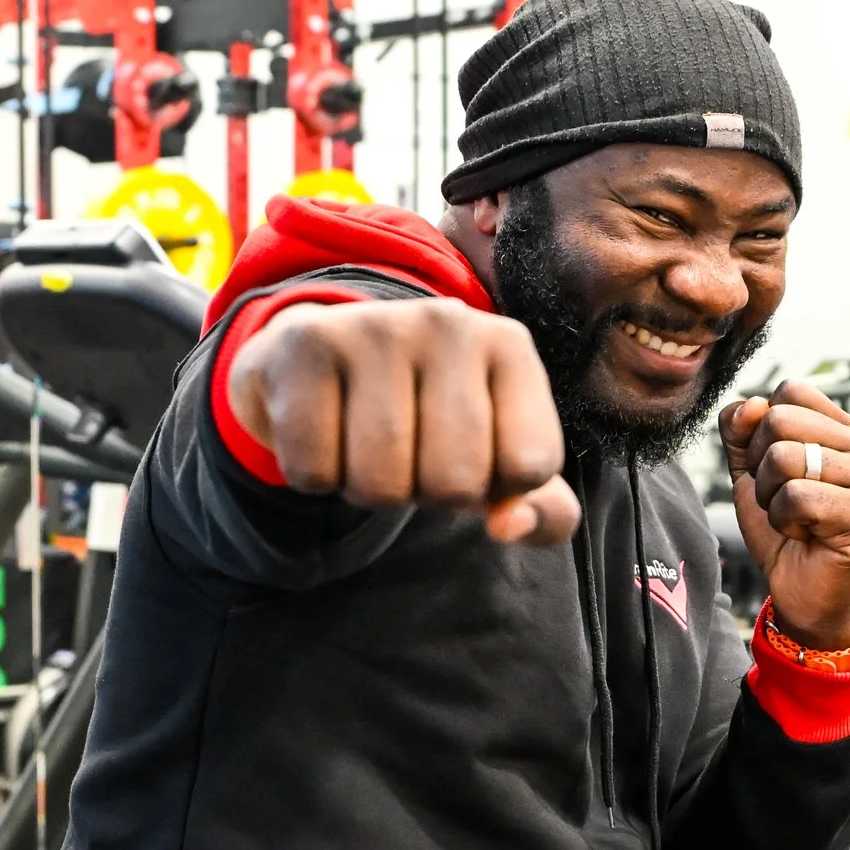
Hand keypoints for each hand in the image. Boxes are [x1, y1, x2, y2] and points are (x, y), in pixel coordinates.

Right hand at [227, 298, 580, 544]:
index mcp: (509, 345)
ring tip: (362, 443)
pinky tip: (320, 430)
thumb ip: (543, 511)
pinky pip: (314, 471)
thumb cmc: (423, 420)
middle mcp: (448, 322)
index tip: (469, 454)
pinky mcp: (306, 343)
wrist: (321, 362)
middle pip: (453, 483)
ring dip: (367, 490)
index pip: (528, 467)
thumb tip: (509, 527)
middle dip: (425, 494)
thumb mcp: (498, 462)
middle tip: (407, 453)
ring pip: (381, 484)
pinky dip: (314, 476)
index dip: (492, 488)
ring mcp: (374, 326)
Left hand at [719, 379, 849, 646]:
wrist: (804, 591)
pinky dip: (783, 521)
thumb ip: (741, 433)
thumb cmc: (784, 529)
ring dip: (770, 497)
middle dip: (760, 467)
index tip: (773, 469)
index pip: (790, 391)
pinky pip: (795, 497)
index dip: (760, 428)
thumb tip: (750, 405)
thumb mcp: (752, 473)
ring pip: (783, 457)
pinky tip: (805, 534)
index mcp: (844, 428)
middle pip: (779, 420)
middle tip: (781, 499)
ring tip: (794, 518)